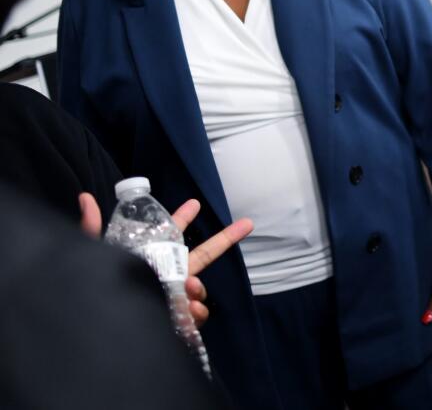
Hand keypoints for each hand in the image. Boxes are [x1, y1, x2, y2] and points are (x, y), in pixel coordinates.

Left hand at [78, 193, 252, 326]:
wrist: (106, 333)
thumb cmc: (99, 290)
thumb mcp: (94, 257)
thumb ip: (91, 229)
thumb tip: (84, 198)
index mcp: (153, 261)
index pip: (171, 236)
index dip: (182, 219)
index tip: (195, 203)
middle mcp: (169, 278)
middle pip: (204, 256)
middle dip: (225, 239)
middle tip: (247, 224)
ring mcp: (176, 300)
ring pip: (200, 291)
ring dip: (199, 289)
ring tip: (190, 289)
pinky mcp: (178, 323)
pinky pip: (196, 316)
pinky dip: (196, 313)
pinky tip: (188, 311)